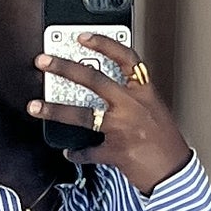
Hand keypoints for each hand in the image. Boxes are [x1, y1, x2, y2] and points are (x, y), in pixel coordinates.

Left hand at [29, 32, 189, 192]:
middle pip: (94, 79)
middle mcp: (132, 106)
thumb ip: (132, 98)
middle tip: (43, 62)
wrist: (175, 174)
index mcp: (145, 92)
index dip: (103, 43)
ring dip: (54, 110)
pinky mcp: (115, 152)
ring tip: (35, 107)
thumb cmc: (166, 143)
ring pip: (82, 115)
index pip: (125, 58)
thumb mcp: (154, 110)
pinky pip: (88, 151)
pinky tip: (69, 151)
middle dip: (64, 68)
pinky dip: (77, 153)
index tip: (82, 36)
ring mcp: (123, 129)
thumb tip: (104, 89)